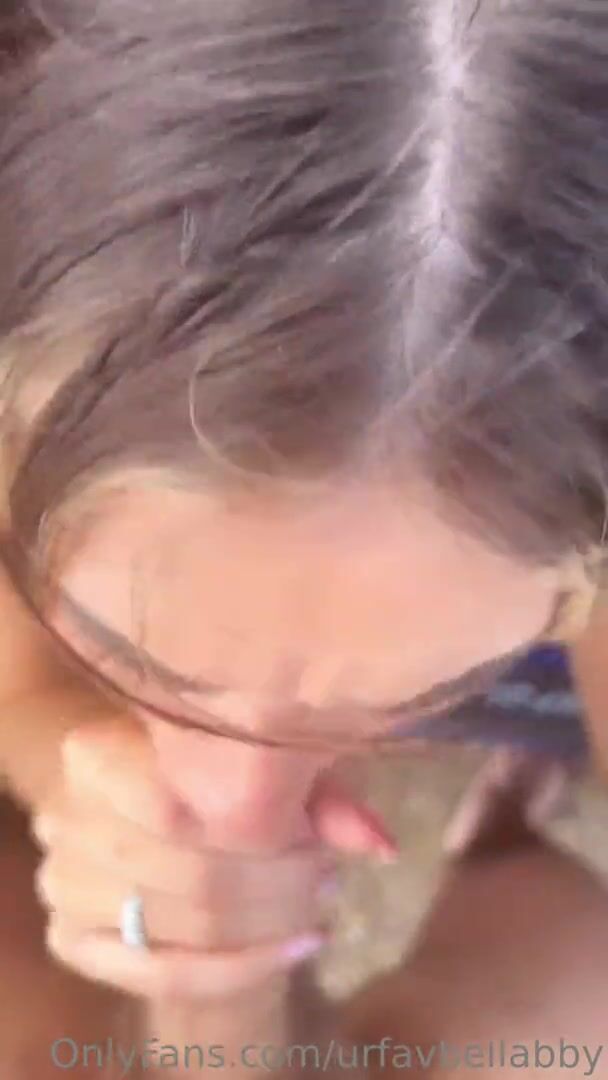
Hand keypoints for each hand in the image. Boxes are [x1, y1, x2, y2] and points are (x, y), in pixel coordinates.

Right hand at [32, 716, 395, 1000]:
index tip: (316, 834)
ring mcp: (63, 884)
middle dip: (277, 881)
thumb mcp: (259, 752)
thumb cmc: (204, 757)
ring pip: (186, 927)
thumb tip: (378, 844)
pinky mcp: (73, 939)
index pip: (179, 810)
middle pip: (191, 873)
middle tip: (328, 871)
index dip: (263, 831)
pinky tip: (303, 944)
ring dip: (270, 920)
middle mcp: (65, 817)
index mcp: (96, 752)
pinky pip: (167, 976)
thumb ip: (313, 788)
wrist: (131, 788)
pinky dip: (246, 968)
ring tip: (319, 899)